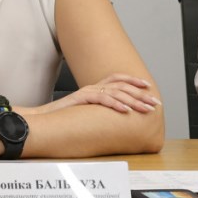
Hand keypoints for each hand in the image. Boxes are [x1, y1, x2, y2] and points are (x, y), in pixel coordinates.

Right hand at [29, 73, 160, 115]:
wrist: (43, 118)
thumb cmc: (64, 117)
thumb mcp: (85, 112)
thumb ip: (97, 110)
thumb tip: (114, 118)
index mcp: (93, 88)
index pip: (116, 78)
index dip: (133, 80)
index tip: (148, 87)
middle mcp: (92, 87)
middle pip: (121, 86)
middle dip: (141, 94)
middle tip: (155, 103)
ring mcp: (86, 92)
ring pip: (115, 92)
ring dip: (134, 101)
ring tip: (146, 109)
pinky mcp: (81, 99)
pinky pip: (102, 99)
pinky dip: (116, 104)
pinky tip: (126, 111)